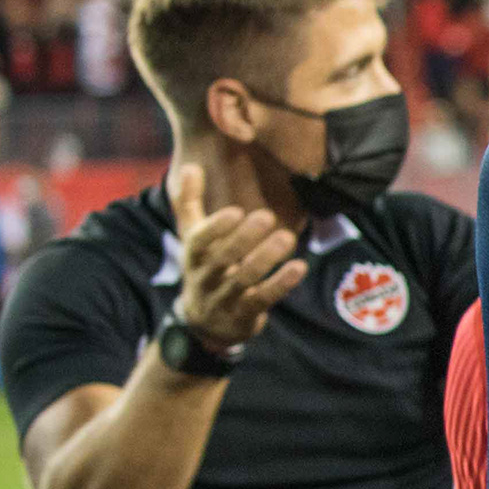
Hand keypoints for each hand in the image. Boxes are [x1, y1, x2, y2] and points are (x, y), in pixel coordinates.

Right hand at [168, 160, 306, 346]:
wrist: (205, 322)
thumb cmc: (204, 266)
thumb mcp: (191, 236)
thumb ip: (188, 203)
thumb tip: (191, 165)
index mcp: (193, 255)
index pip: (198, 241)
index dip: (216, 228)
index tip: (236, 211)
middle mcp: (205, 277)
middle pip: (222, 258)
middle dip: (244, 239)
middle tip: (268, 216)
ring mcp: (224, 298)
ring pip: (244, 279)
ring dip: (266, 258)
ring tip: (288, 237)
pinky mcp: (245, 314)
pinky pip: (263, 299)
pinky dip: (281, 284)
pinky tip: (300, 266)